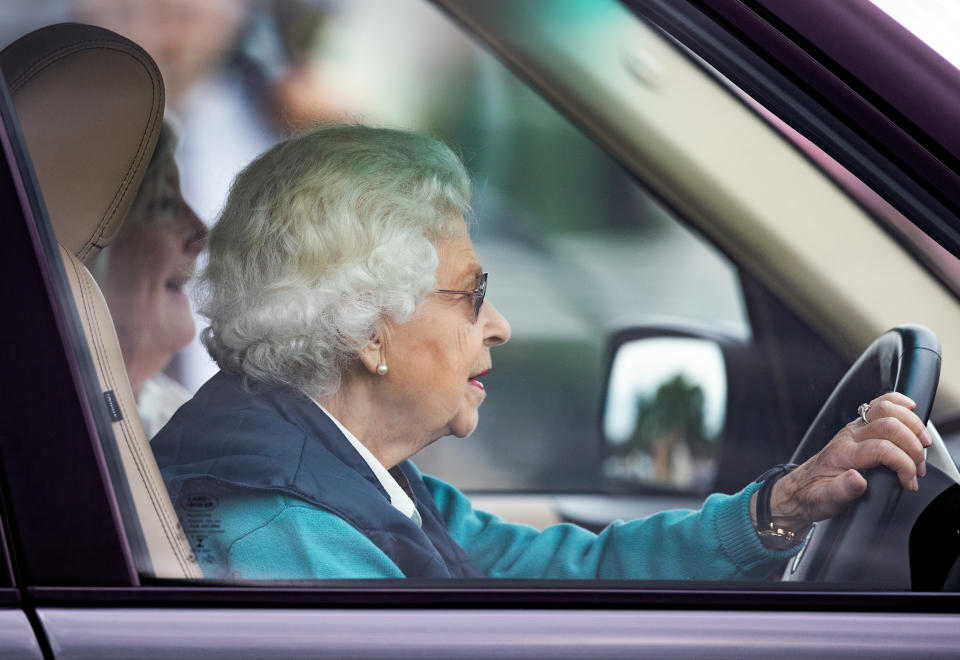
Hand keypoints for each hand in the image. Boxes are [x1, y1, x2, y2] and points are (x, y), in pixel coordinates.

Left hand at [765, 392, 930, 527]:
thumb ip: (842, 490)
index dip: (903, 464)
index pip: (882, 449)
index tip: (910, 482)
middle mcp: (849, 436)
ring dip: (912, 423)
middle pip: (888, 425)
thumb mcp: (826, 500)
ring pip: (885, 409)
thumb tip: (858, 480)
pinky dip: (899, 404)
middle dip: (912, 445)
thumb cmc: (814, 494)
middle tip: (919, 468)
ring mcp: (854, 428)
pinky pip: (880, 405)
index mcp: (843, 453)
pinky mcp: (859, 428)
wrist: (801, 489)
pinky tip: (911, 409)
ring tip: (923, 445)